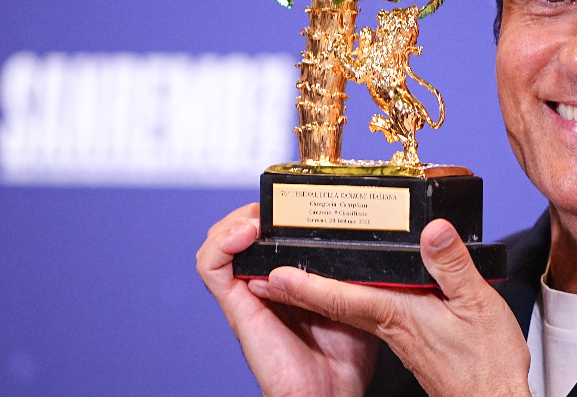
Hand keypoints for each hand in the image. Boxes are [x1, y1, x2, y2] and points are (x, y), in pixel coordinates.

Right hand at [196, 204, 377, 396]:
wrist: (331, 395)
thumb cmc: (346, 358)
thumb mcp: (357, 297)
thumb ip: (353, 269)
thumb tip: (365, 233)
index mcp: (288, 280)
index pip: (267, 233)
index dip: (274, 210)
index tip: (297, 198)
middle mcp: (262, 285)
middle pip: (238, 232)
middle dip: (254, 209)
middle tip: (279, 205)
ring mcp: (247, 295)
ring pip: (218, 243)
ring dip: (234, 221)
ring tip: (258, 217)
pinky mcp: (237, 308)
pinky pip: (211, 268)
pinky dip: (221, 243)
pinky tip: (248, 234)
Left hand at [251, 219, 530, 396]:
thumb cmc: (486, 364)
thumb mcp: (477, 304)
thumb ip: (452, 264)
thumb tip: (433, 230)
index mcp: (397, 314)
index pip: (340, 296)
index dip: (306, 283)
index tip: (276, 270)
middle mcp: (389, 323)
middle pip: (335, 299)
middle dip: (301, 283)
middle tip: (271, 264)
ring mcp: (396, 332)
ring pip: (347, 306)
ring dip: (320, 288)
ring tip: (295, 270)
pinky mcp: (407, 338)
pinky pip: (366, 312)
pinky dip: (349, 295)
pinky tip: (354, 285)